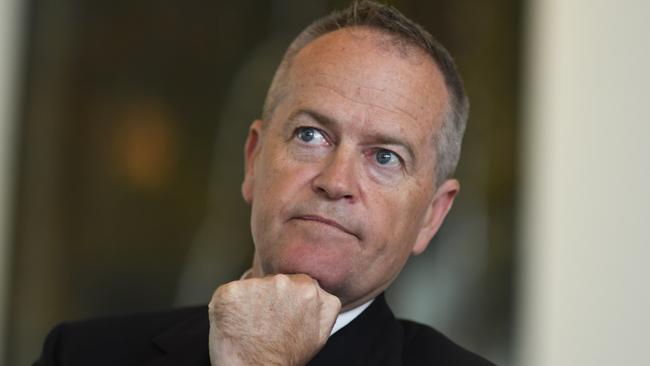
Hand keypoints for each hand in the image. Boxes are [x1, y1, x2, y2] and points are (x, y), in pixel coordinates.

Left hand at [208, 273, 340, 365]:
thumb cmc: (284, 357)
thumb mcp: (319, 333)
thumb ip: (324, 304)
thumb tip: (321, 292)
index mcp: (307, 288)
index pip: (294, 283)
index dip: (286, 300)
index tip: (282, 314)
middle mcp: (281, 281)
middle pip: (272, 281)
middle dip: (269, 298)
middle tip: (267, 324)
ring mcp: (254, 285)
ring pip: (251, 287)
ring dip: (249, 302)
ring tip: (253, 326)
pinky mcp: (230, 292)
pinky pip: (229, 293)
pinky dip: (230, 307)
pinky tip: (237, 323)